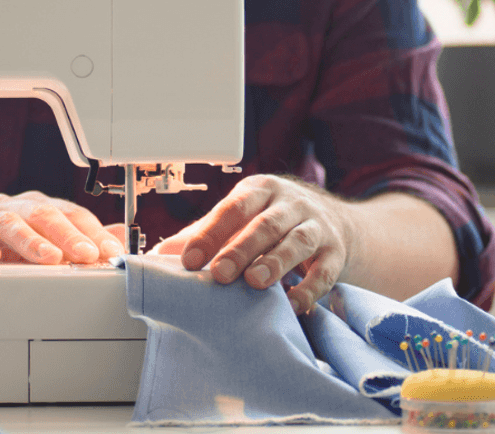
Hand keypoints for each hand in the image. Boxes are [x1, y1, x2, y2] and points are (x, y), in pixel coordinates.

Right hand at [0, 191, 126, 264]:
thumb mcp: (43, 253)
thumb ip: (80, 244)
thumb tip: (119, 238)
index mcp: (34, 210)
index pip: (69, 213)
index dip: (91, 231)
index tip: (110, 252)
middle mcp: (8, 208)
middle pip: (41, 214)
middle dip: (67, 235)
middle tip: (87, 255)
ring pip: (6, 222)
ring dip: (30, 240)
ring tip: (49, 258)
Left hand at [150, 175, 356, 313]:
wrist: (334, 222)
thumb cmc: (274, 221)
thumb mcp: (240, 217)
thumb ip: (202, 234)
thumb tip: (157, 257)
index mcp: (259, 191)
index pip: (232, 209)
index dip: (210, 233)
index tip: (188, 260)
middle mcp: (290, 204)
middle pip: (265, 224)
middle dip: (240, 249)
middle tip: (220, 274)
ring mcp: (316, 226)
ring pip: (297, 242)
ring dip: (275, 263)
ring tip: (255, 283)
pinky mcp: (336, 253)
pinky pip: (325, 271)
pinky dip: (309, 289)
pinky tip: (292, 304)